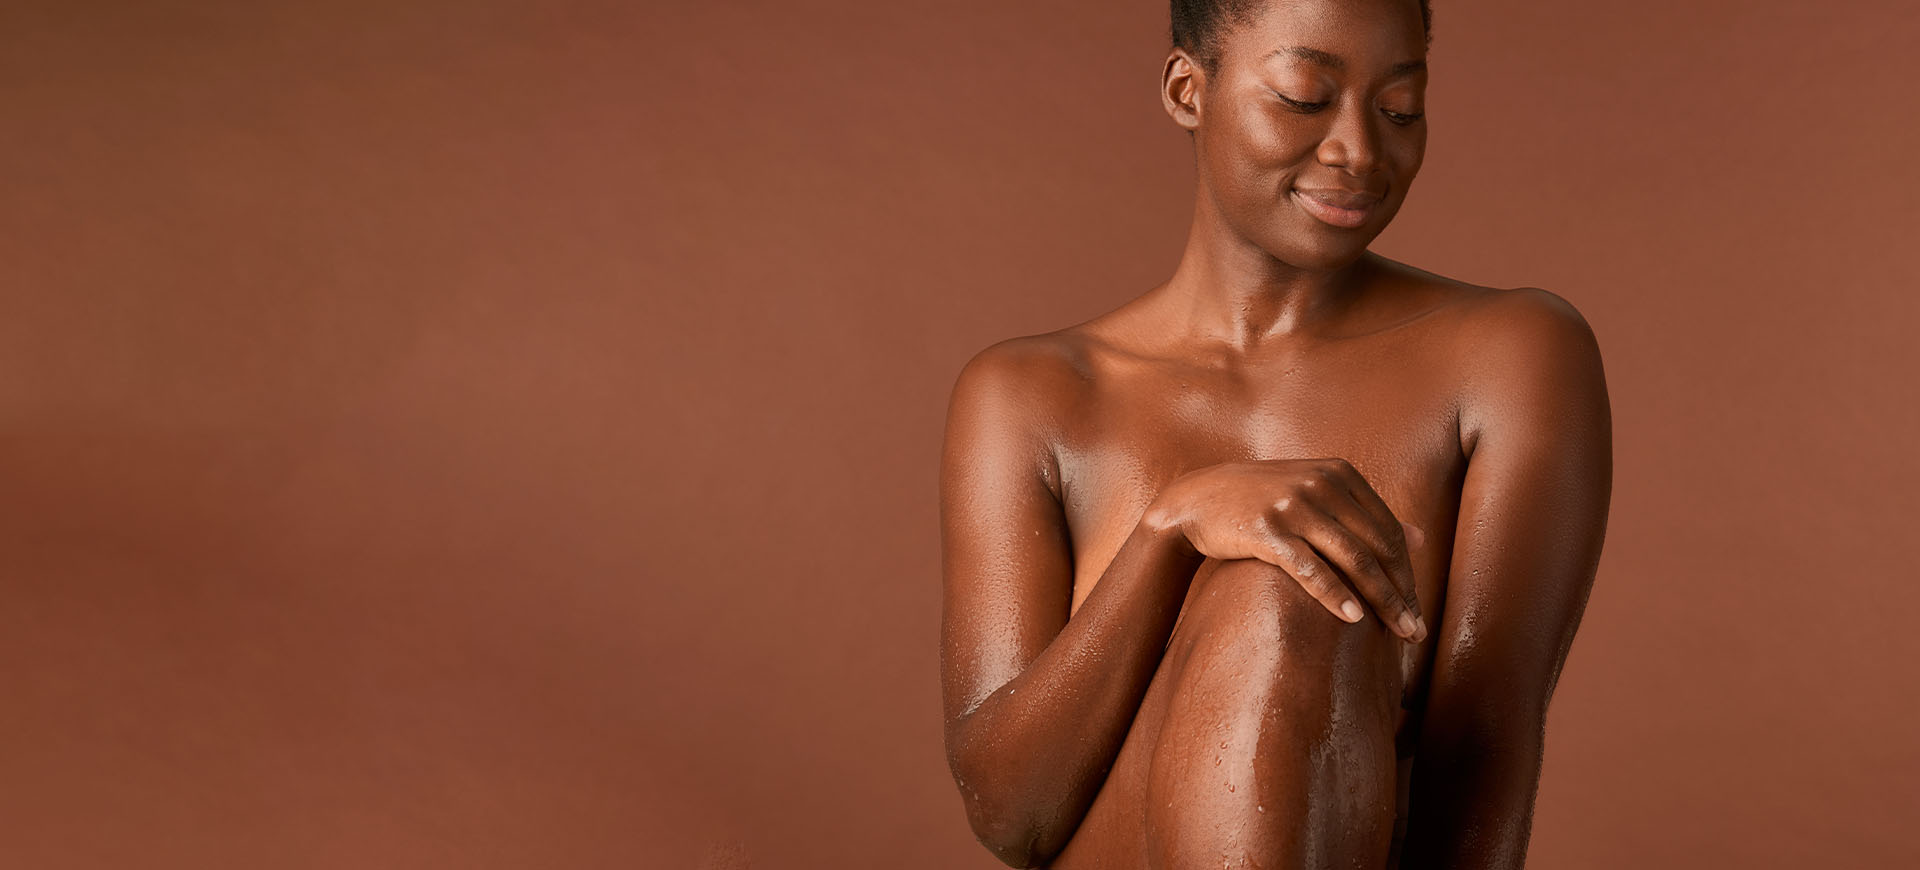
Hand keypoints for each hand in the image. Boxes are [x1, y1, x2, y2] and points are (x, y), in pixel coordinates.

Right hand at [1148, 458, 1427, 641]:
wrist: (1196, 498)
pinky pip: (1310, 567)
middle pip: (1378, 546)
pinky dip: (1335, 594)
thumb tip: (1421, 537)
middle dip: (1402, 592)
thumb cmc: (1261, 500)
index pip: (1389, 530)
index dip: (1408, 573)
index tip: (1417, 609)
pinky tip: (1353, 619)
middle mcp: (1321, 484)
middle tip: (1416, 632)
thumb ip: (1364, 513)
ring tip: (1399, 632)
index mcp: (1340, 474)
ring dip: (1382, 600)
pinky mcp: (1267, 529)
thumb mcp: (1316, 494)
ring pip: (1354, 558)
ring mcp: (1294, 505)